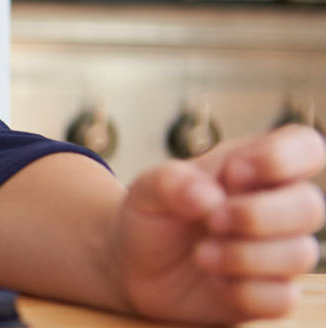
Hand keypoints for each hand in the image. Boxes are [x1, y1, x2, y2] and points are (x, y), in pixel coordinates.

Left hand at [113, 123, 324, 322]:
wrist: (135, 266)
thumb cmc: (153, 217)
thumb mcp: (147, 189)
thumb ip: (172, 182)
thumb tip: (209, 197)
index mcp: (255, 168)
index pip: (305, 146)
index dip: (283, 157)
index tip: (235, 172)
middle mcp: (277, 208)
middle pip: (311, 205)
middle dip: (257, 215)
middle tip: (211, 220)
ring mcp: (278, 252)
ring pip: (301, 254)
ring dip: (244, 256)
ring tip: (201, 255)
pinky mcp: (271, 293)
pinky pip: (283, 298)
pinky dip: (244, 293)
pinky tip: (215, 282)